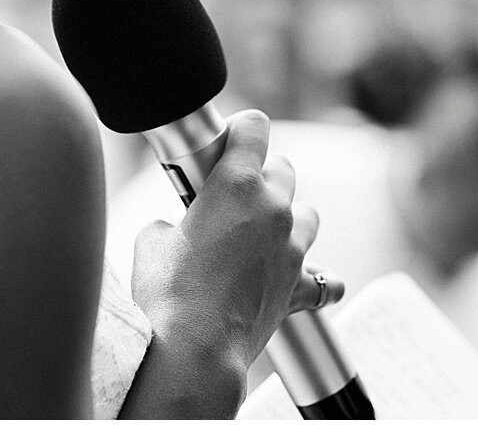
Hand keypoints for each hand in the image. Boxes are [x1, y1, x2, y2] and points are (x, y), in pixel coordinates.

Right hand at [129, 110, 345, 374]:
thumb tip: (176, 230)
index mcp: (236, 183)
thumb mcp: (152, 239)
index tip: (228, 141)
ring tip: (261, 235)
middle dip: (260, 175)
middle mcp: (273, 208)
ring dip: (287, 217)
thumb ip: (172, 220)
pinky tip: (301, 279)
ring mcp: (291, 248)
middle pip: (283, 167)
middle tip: (232, 196)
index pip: (254, 127)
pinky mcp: (298, 286)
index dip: (240, 130)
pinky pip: (325, 279)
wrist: (194, 350)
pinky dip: (314, 277)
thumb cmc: (167, 294)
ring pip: (307, 213)